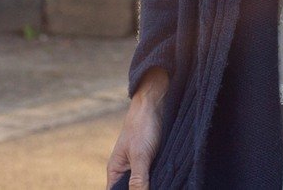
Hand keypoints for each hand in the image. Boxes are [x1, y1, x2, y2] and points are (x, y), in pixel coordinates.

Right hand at [105, 68, 167, 188]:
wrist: (154, 101)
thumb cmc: (142, 125)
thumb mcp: (140, 155)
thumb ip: (138, 179)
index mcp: (116, 172)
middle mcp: (125, 171)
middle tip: (156, 185)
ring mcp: (138, 165)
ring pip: (143, 185)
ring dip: (151, 185)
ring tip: (163, 184)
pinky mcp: (150, 160)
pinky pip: (152, 176)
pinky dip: (158, 180)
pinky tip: (166, 180)